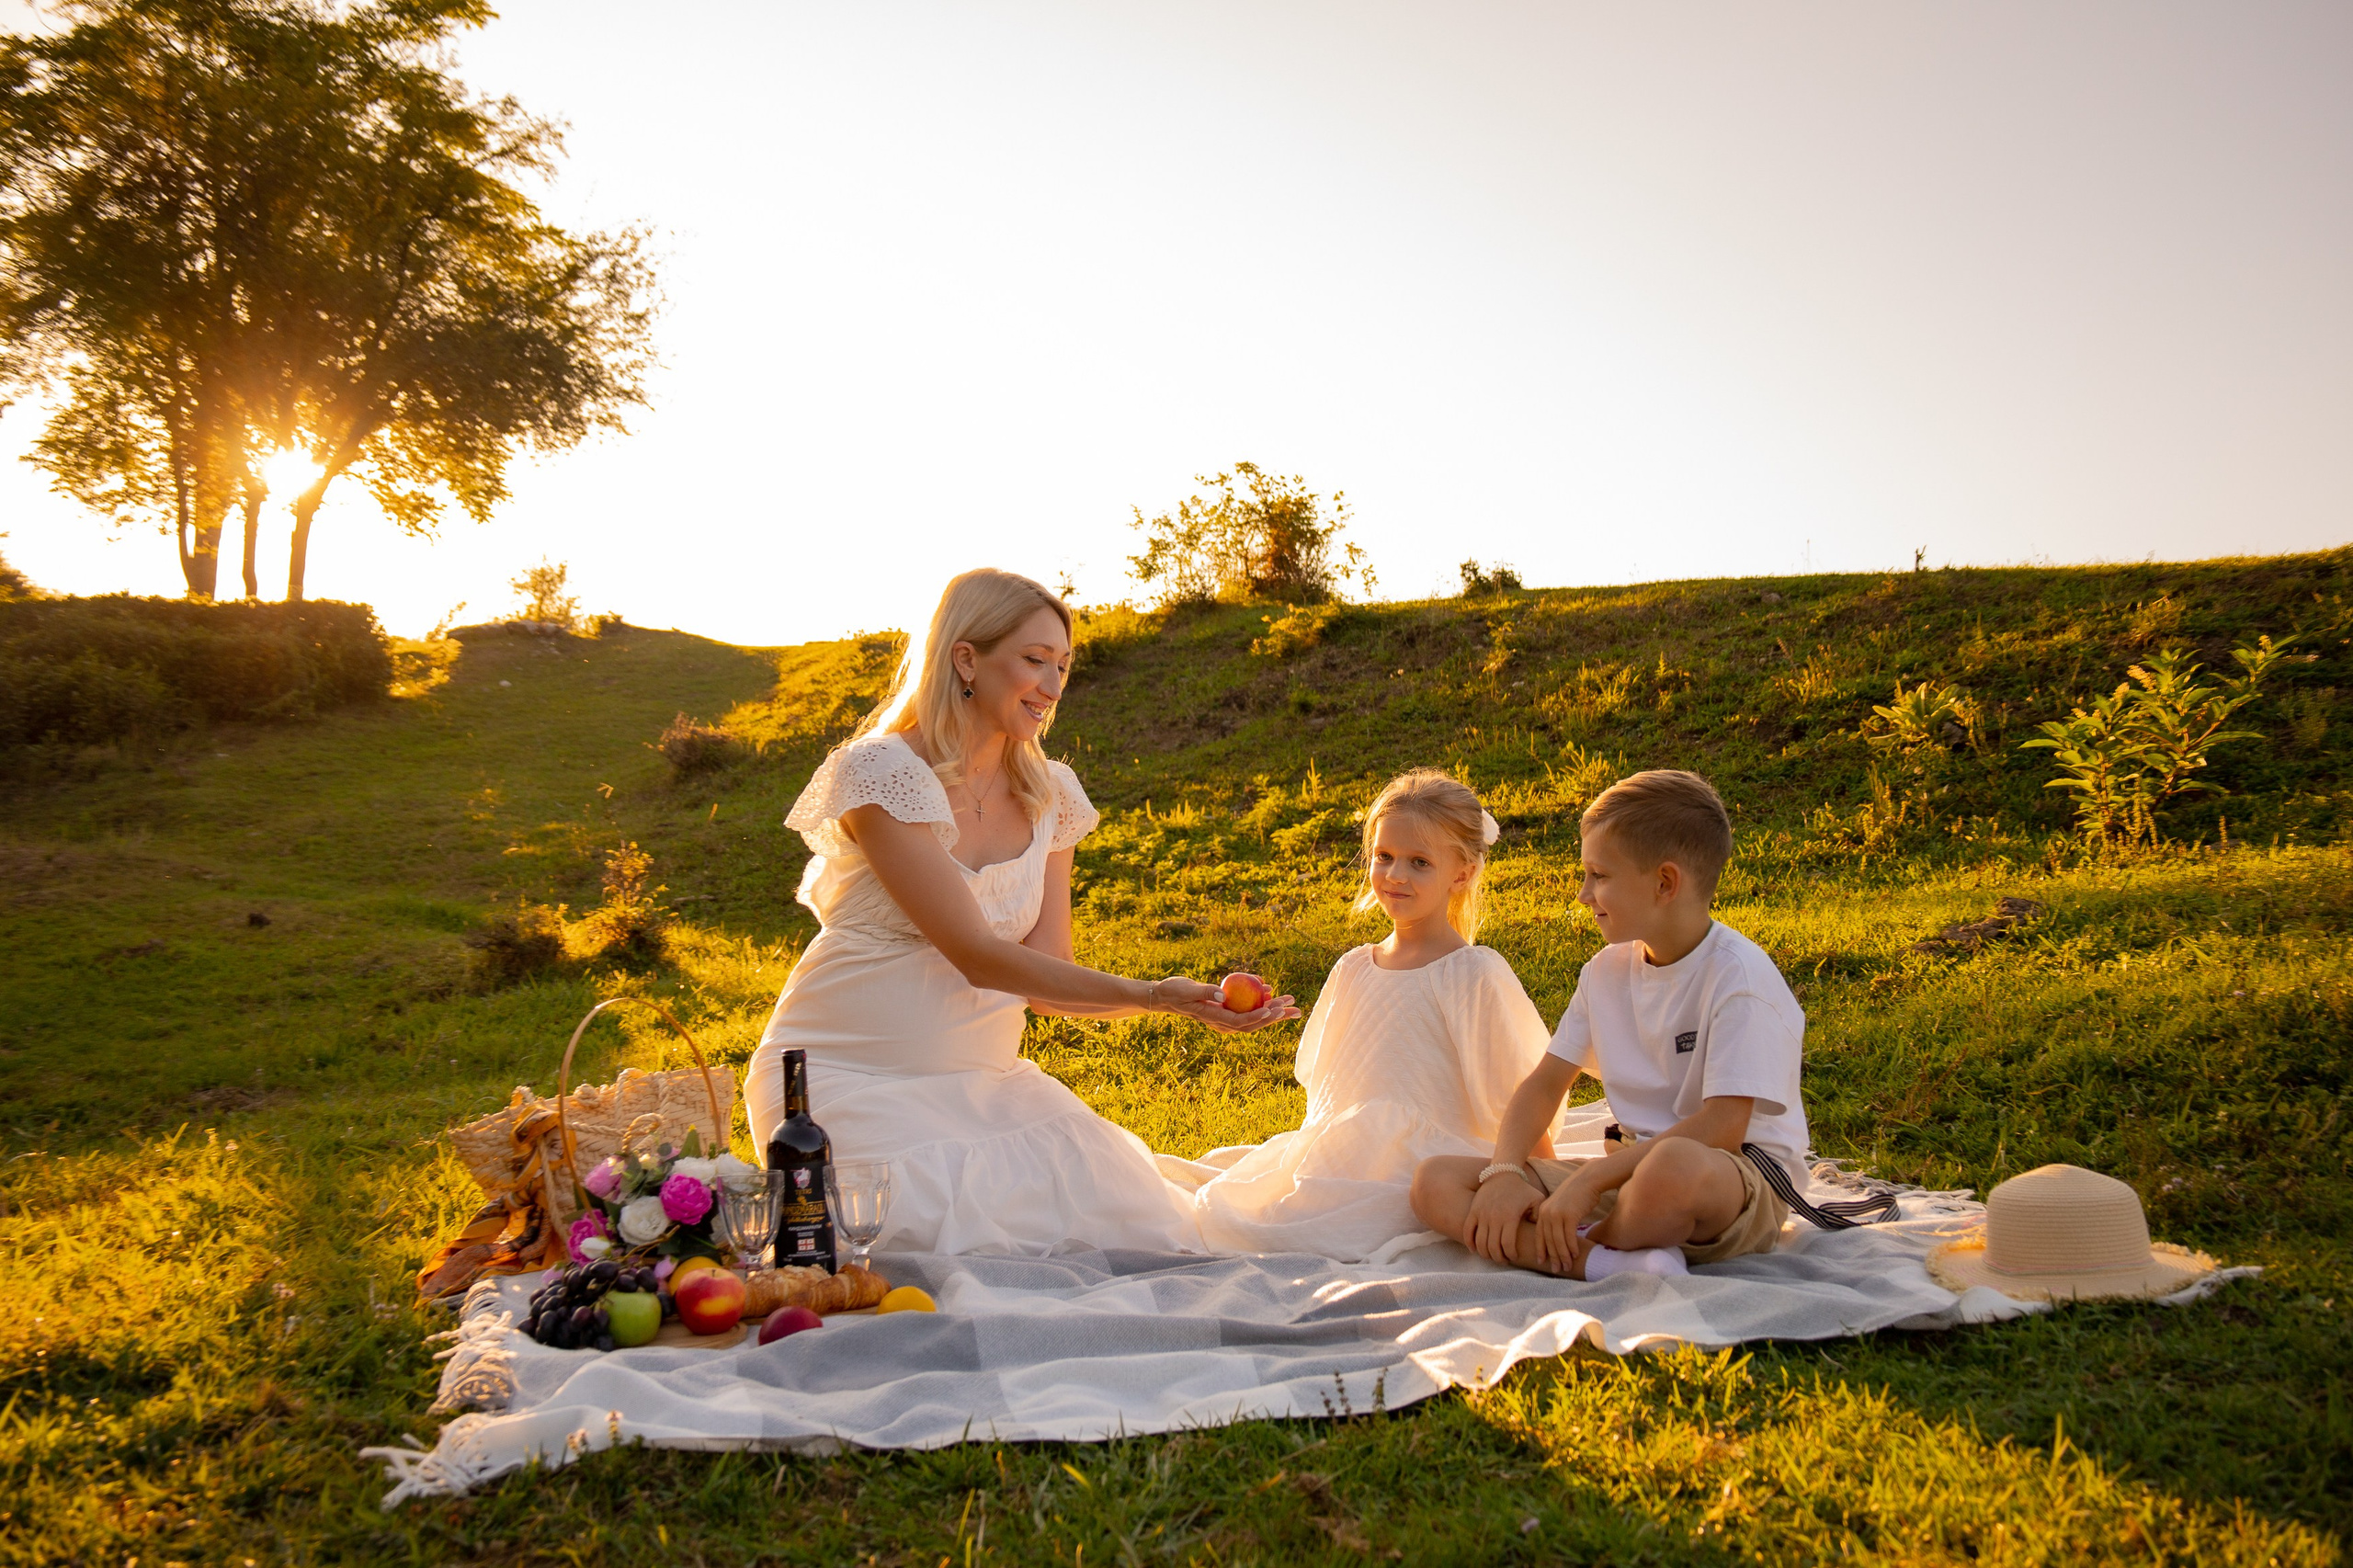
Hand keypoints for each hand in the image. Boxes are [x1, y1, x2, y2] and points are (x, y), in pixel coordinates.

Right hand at [1154, 977, 1300, 1032]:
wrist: (1169, 995)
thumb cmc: (1176, 992)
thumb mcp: (1188, 990)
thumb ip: (1205, 991)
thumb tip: (1222, 994)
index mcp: (1216, 1020)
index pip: (1241, 1022)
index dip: (1257, 1018)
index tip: (1271, 1010)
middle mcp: (1225, 1022)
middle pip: (1255, 1022)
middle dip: (1276, 1016)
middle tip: (1294, 1008)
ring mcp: (1228, 1016)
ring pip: (1255, 1015)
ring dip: (1274, 1008)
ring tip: (1292, 1000)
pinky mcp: (1229, 1008)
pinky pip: (1249, 1006)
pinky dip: (1261, 999)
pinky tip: (1271, 989)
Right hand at [1463, 1170, 1537, 1264]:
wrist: (1502, 1173)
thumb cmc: (1522, 1189)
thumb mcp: (1537, 1199)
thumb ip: (1540, 1217)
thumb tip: (1540, 1234)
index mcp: (1510, 1217)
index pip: (1508, 1245)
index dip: (1511, 1255)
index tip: (1515, 1257)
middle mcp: (1494, 1217)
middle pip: (1493, 1247)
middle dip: (1499, 1258)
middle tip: (1503, 1259)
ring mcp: (1482, 1214)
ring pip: (1480, 1242)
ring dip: (1486, 1253)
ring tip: (1492, 1255)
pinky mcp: (1473, 1211)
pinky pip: (1467, 1231)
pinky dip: (1470, 1243)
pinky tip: (1475, 1250)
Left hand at [1532, 1182, 1596, 1275]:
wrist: (1588, 1180)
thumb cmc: (1577, 1195)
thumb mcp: (1561, 1206)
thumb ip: (1556, 1219)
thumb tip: (1556, 1238)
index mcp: (1543, 1211)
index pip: (1539, 1235)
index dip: (1541, 1250)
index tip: (1541, 1262)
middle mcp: (1547, 1213)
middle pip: (1549, 1240)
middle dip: (1553, 1257)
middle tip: (1557, 1269)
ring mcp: (1557, 1213)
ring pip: (1558, 1241)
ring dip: (1564, 1256)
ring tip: (1568, 1266)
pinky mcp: (1569, 1215)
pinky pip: (1569, 1236)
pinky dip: (1572, 1247)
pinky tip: (1576, 1255)